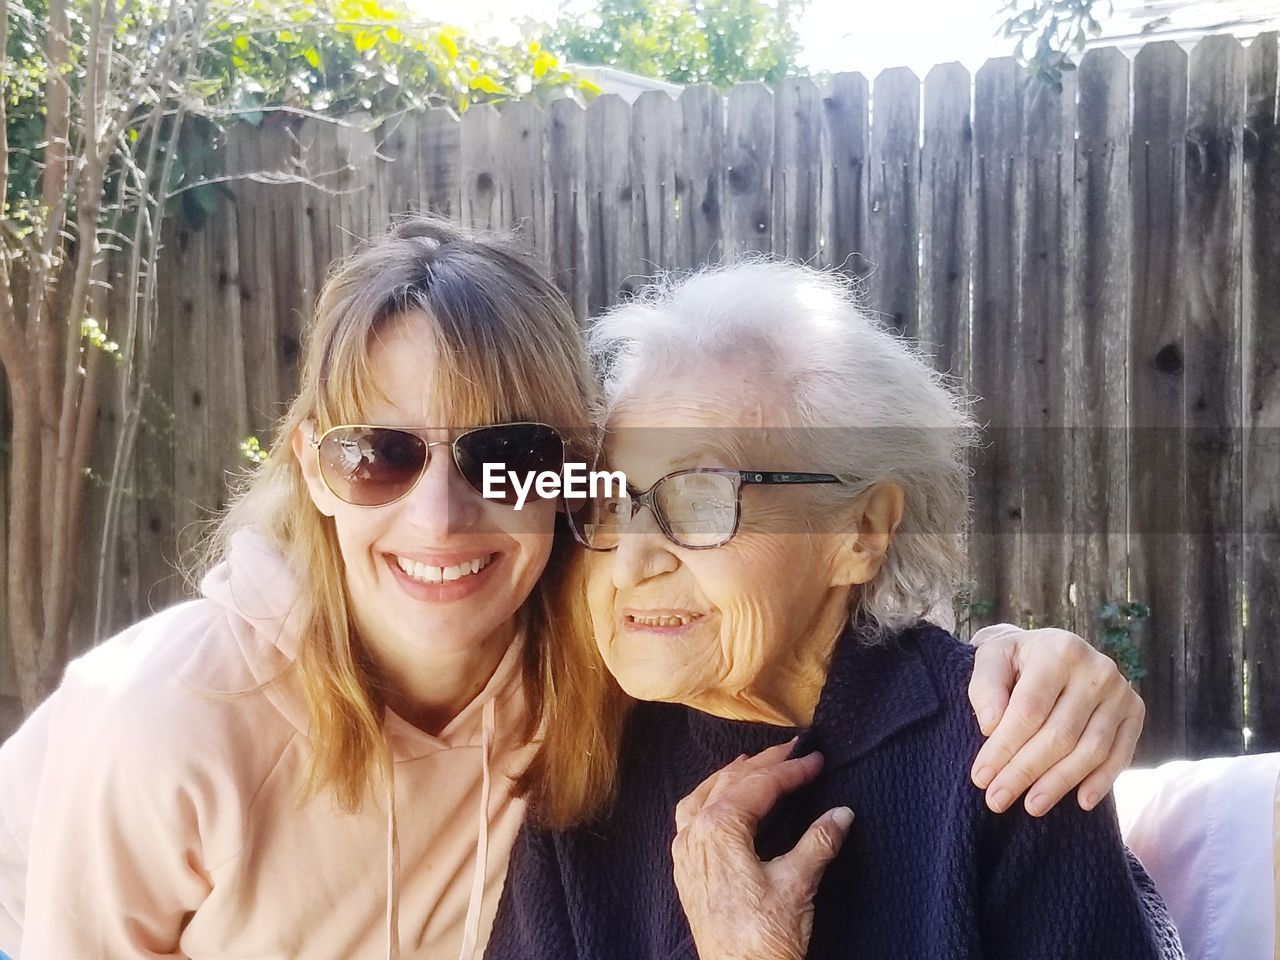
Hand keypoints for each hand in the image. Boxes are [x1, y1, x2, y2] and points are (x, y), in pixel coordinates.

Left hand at [672, 741, 853, 959]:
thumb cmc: (764, 938)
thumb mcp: (798, 885)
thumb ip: (818, 842)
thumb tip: (841, 813)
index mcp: (719, 829)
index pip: (759, 785)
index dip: (791, 770)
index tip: (816, 759)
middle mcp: (694, 834)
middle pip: (729, 783)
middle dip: (763, 764)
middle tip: (792, 750)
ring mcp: (685, 854)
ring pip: (703, 797)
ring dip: (728, 778)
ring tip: (751, 764)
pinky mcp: (686, 873)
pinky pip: (690, 820)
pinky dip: (708, 801)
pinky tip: (721, 805)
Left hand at [968, 623, 1144, 816]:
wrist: (1051, 649)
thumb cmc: (1015, 660)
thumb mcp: (991, 658)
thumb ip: (985, 687)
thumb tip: (991, 727)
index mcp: (1059, 651)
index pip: (1029, 711)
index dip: (1003, 748)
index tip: (980, 777)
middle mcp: (1097, 670)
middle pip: (1059, 735)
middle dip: (1025, 772)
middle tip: (998, 799)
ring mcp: (1121, 692)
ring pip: (1090, 750)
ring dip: (1059, 783)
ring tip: (1031, 806)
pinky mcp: (1135, 711)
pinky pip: (1120, 754)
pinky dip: (1101, 781)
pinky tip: (1081, 801)